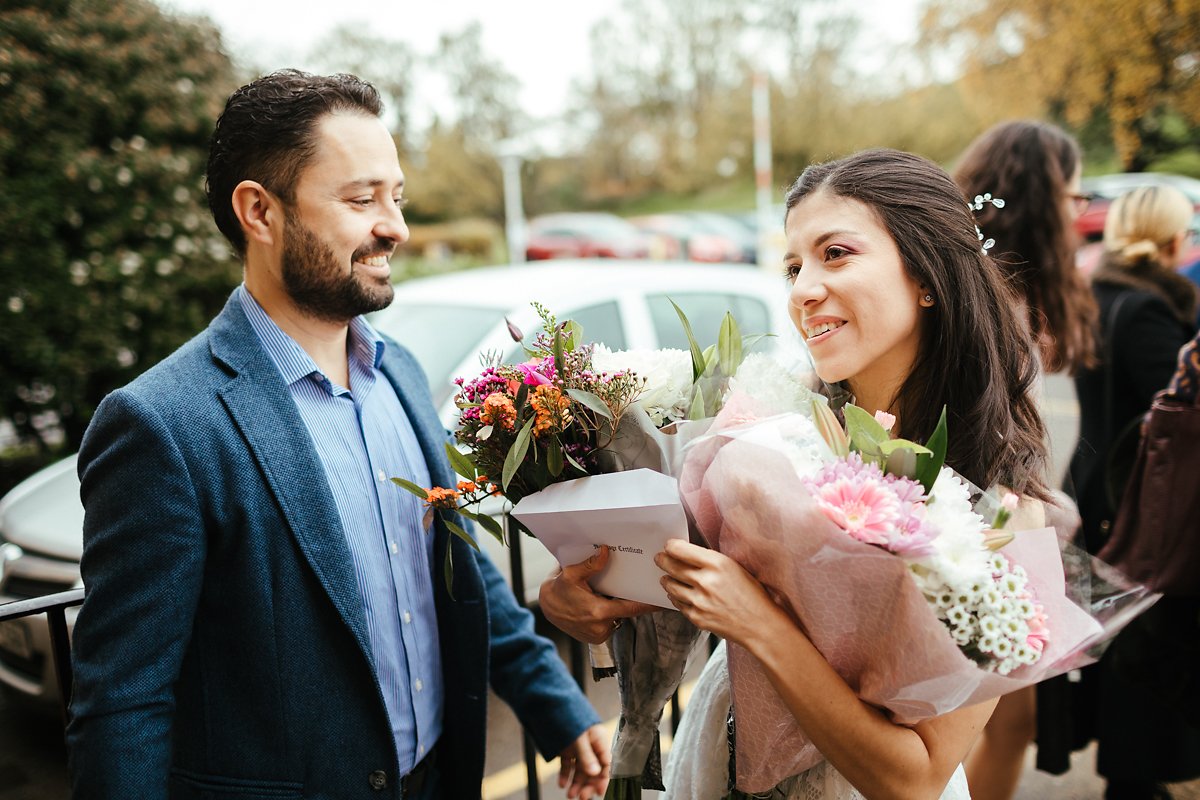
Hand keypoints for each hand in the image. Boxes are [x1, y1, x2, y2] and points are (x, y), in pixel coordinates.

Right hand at [539, 546, 656, 643]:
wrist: (545, 608)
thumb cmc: (558, 590)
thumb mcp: (571, 574)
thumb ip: (591, 565)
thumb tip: (605, 551)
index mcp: (598, 612)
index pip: (632, 609)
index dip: (648, 605)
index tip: (663, 601)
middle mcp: (601, 628)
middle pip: (626, 613)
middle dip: (630, 601)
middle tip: (637, 588)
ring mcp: (598, 636)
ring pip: (619, 619)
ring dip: (618, 609)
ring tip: (610, 596)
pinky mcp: (595, 640)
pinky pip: (610, 625)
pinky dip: (610, 616)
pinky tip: (603, 605)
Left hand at [557, 723, 609, 798]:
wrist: (549, 704)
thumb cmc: (568, 716)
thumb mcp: (579, 737)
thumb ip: (587, 755)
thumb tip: (595, 772)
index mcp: (598, 740)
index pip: (606, 763)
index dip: (604, 778)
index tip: (600, 791)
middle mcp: (590, 746)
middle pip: (593, 770)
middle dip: (588, 784)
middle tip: (582, 797)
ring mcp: (578, 748)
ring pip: (580, 770)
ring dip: (576, 783)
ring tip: (570, 795)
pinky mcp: (567, 749)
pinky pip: (568, 765)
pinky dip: (565, 775)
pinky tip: (562, 784)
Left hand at [655, 539, 782, 645]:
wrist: (760, 625)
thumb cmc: (752, 595)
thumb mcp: (734, 567)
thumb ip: (711, 560)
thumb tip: (688, 554)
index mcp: (717, 564)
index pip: (680, 549)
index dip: (670, 546)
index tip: (669, 546)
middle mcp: (705, 581)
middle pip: (671, 566)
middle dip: (662, 560)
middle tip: (659, 559)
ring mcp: (699, 601)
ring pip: (670, 585)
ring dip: (666, 580)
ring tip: (667, 577)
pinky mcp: (696, 617)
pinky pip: (677, 604)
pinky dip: (676, 597)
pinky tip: (679, 594)